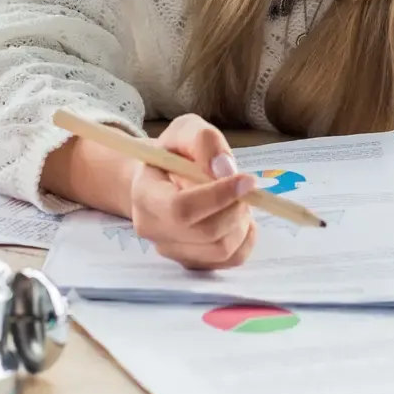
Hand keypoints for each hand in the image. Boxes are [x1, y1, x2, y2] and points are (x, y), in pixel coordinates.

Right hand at [128, 114, 257, 269]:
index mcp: (145, 195)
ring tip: (238, 200)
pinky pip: (231, 259)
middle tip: (245, 188)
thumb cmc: (174, 154)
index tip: (247, 179)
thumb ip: (204, 141)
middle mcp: (153, 229)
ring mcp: (171, 250)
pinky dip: (246, 238)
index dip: (219, 197)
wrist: (162, 179)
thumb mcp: (186, 131)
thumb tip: (225, 169)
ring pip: (222, 249)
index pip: (181, 209)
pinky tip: (238, 217)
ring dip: (242, 222)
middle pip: (206, 232)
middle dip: (236, 208)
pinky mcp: (192, 262)